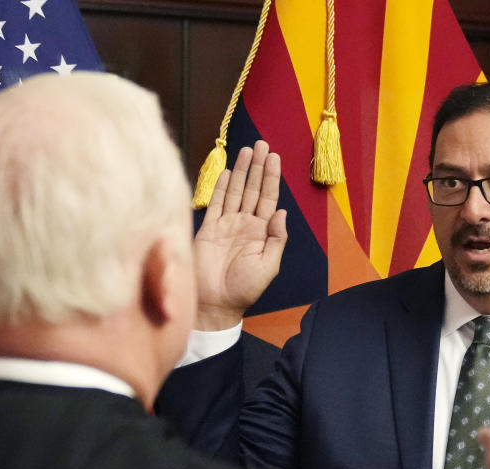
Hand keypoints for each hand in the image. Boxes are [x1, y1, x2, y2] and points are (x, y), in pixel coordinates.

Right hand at [193, 140, 287, 329]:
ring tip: (247, 150)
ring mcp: (226, 225)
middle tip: (262, 144)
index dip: (271, 177)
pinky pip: (215, 203)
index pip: (269, 198)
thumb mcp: (269, 265)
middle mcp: (244, 225)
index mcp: (261, 232)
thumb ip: (276, 238)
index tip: (275, 157)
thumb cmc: (244, 289)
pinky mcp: (208, 229)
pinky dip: (220, 187)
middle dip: (258, 167)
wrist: (215, 304)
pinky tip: (226, 171)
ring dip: (241, 171)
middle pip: (253, 189)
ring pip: (235, 191)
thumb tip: (281, 211)